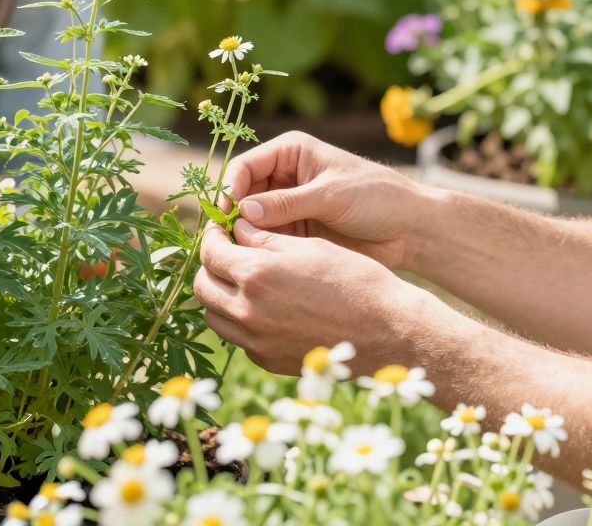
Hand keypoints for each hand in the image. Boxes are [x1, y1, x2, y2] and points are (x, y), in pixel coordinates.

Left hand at [194, 220, 435, 375]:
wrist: (388, 333)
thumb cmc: (354, 281)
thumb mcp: (309, 247)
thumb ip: (264, 239)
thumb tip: (237, 229)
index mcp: (256, 275)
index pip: (210, 252)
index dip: (212, 235)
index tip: (221, 229)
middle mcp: (248, 312)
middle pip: (203, 287)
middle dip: (211, 266)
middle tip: (228, 253)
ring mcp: (256, 342)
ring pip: (215, 316)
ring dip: (221, 295)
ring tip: (244, 281)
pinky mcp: (267, 361)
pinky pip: (237, 338)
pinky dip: (240, 321)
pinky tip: (264, 307)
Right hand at [225, 131, 429, 271]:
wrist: (409, 228)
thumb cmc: (377, 197)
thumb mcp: (331, 196)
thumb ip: (288, 203)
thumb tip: (243, 212)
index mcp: (290, 153)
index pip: (245, 166)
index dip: (231, 190)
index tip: (226, 217)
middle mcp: (283, 177)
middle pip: (241, 194)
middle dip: (231, 216)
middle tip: (224, 242)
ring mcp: (287, 206)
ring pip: (249, 219)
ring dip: (241, 235)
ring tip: (236, 257)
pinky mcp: (294, 231)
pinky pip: (265, 239)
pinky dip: (256, 249)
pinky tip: (253, 264)